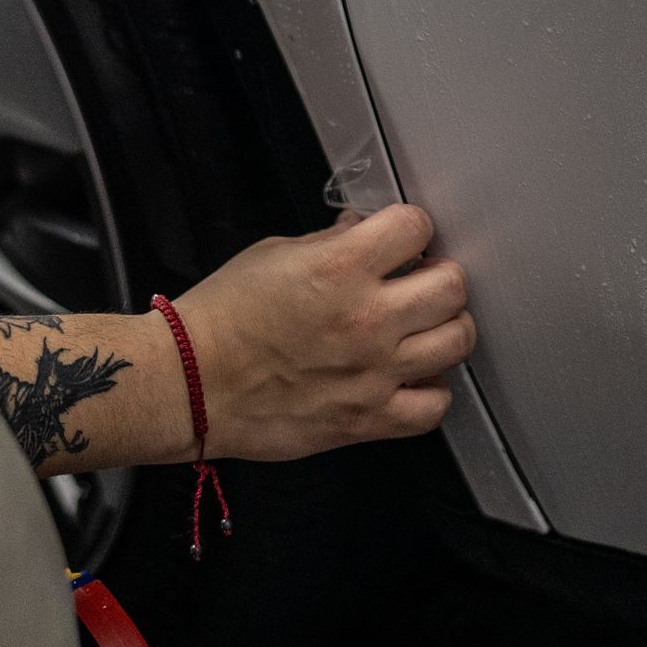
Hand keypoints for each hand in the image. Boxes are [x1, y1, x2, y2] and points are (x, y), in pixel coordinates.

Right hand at [169, 205, 476, 460]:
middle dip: (438, 274)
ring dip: (443, 326)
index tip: (400, 238)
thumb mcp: (274, 253)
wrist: (189, 383)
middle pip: (452, 284)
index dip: (410, 227)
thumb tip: (365, 231)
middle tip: (416, 281)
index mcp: (341, 267)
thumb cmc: (223, 314)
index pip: (416, 226)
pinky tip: (410, 377)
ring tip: (419, 326)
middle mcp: (367, 318)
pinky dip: (430, 391)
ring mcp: (373, 373)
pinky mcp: (368, 420)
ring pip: (456, 341)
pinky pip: (433, 408)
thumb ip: (331, 242)